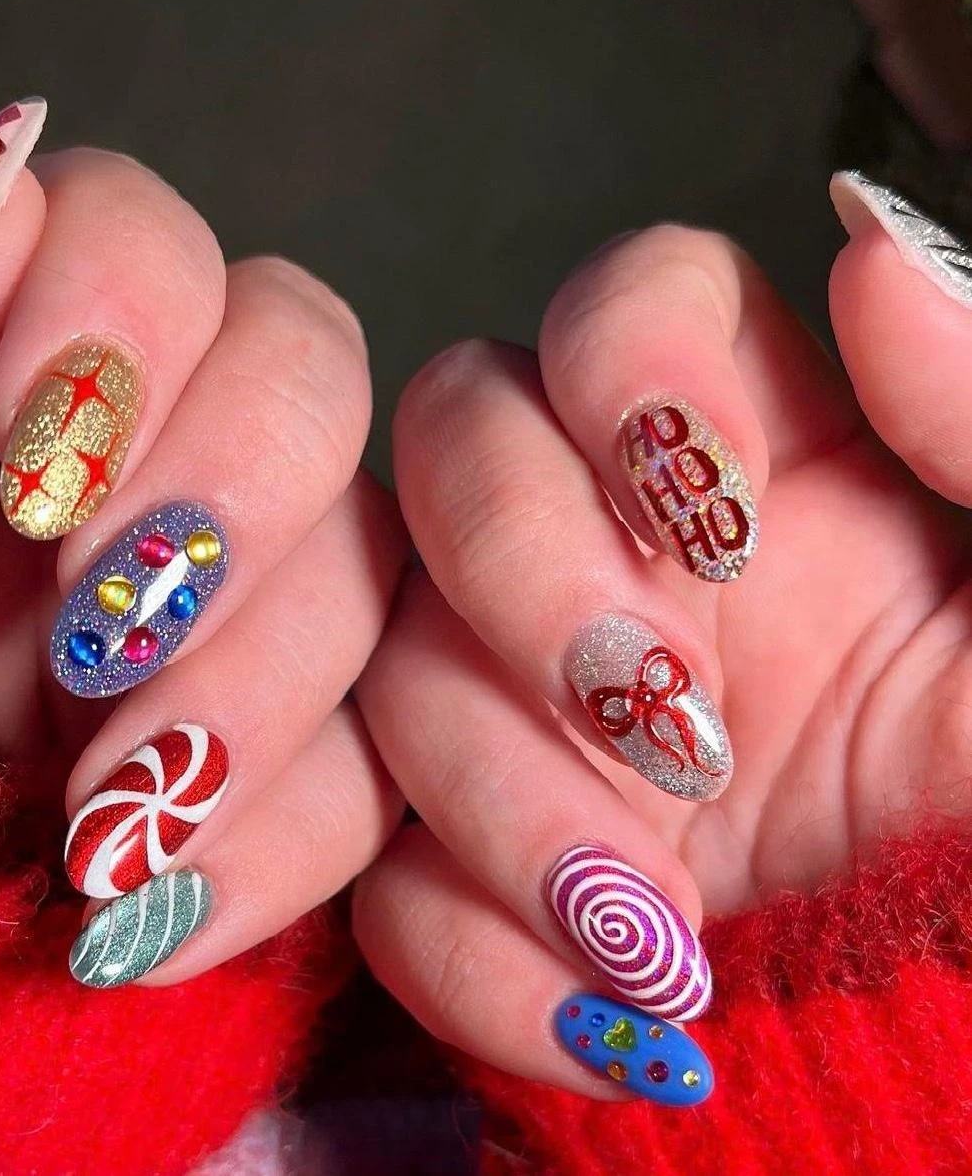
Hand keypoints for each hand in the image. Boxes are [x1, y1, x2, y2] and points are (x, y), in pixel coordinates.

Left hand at [0, 105, 406, 987]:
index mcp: (14, 406)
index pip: (146, 235)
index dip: (127, 309)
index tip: (25, 463)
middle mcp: (153, 486)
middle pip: (312, 365)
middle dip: (232, 489)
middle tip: (99, 625)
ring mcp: (246, 619)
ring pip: (369, 570)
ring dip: (245, 696)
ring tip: (93, 832)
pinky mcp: (307, 759)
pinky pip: (380, 761)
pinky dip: (279, 840)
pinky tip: (149, 915)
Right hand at [351, 184, 971, 1102]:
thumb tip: (870, 244)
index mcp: (775, 472)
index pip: (626, 302)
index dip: (621, 362)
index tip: (715, 518)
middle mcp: (631, 564)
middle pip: (456, 442)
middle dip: (520, 568)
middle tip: (659, 713)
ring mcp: (541, 714)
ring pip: (394, 657)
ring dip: (501, 792)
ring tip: (655, 924)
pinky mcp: (491, 868)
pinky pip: (388, 865)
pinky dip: (473, 950)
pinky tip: (613, 1015)